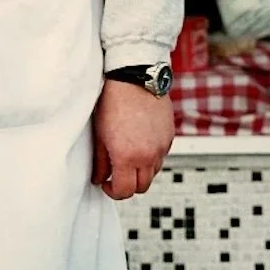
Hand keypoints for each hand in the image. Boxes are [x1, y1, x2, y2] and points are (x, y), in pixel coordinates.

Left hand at [91, 79, 172, 200]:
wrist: (134, 76)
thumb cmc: (113, 101)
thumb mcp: (100, 133)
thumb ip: (101, 161)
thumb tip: (99, 178)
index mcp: (128, 157)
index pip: (124, 191)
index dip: (113, 192)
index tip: (106, 184)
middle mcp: (148, 155)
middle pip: (142, 186)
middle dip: (128, 185)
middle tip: (116, 175)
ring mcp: (162, 146)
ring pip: (153, 172)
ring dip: (141, 171)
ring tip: (128, 156)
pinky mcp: (169, 136)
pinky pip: (161, 156)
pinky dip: (151, 157)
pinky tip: (139, 143)